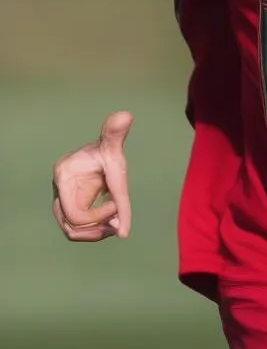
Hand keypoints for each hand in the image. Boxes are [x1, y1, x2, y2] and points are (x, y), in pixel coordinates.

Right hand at [52, 111, 133, 241]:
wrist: (99, 155)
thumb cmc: (106, 150)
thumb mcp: (112, 145)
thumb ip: (116, 132)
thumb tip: (125, 115)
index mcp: (65, 177)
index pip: (77, 211)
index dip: (99, 218)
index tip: (119, 222)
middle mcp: (59, 191)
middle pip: (71, 225)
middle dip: (96, 228)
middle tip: (118, 223)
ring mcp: (61, 200)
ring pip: (72, 230)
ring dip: (95, 233)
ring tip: (117, 226)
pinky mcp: (69, 207)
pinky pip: (77, 228)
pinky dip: (94, 229)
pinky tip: (113, 222)